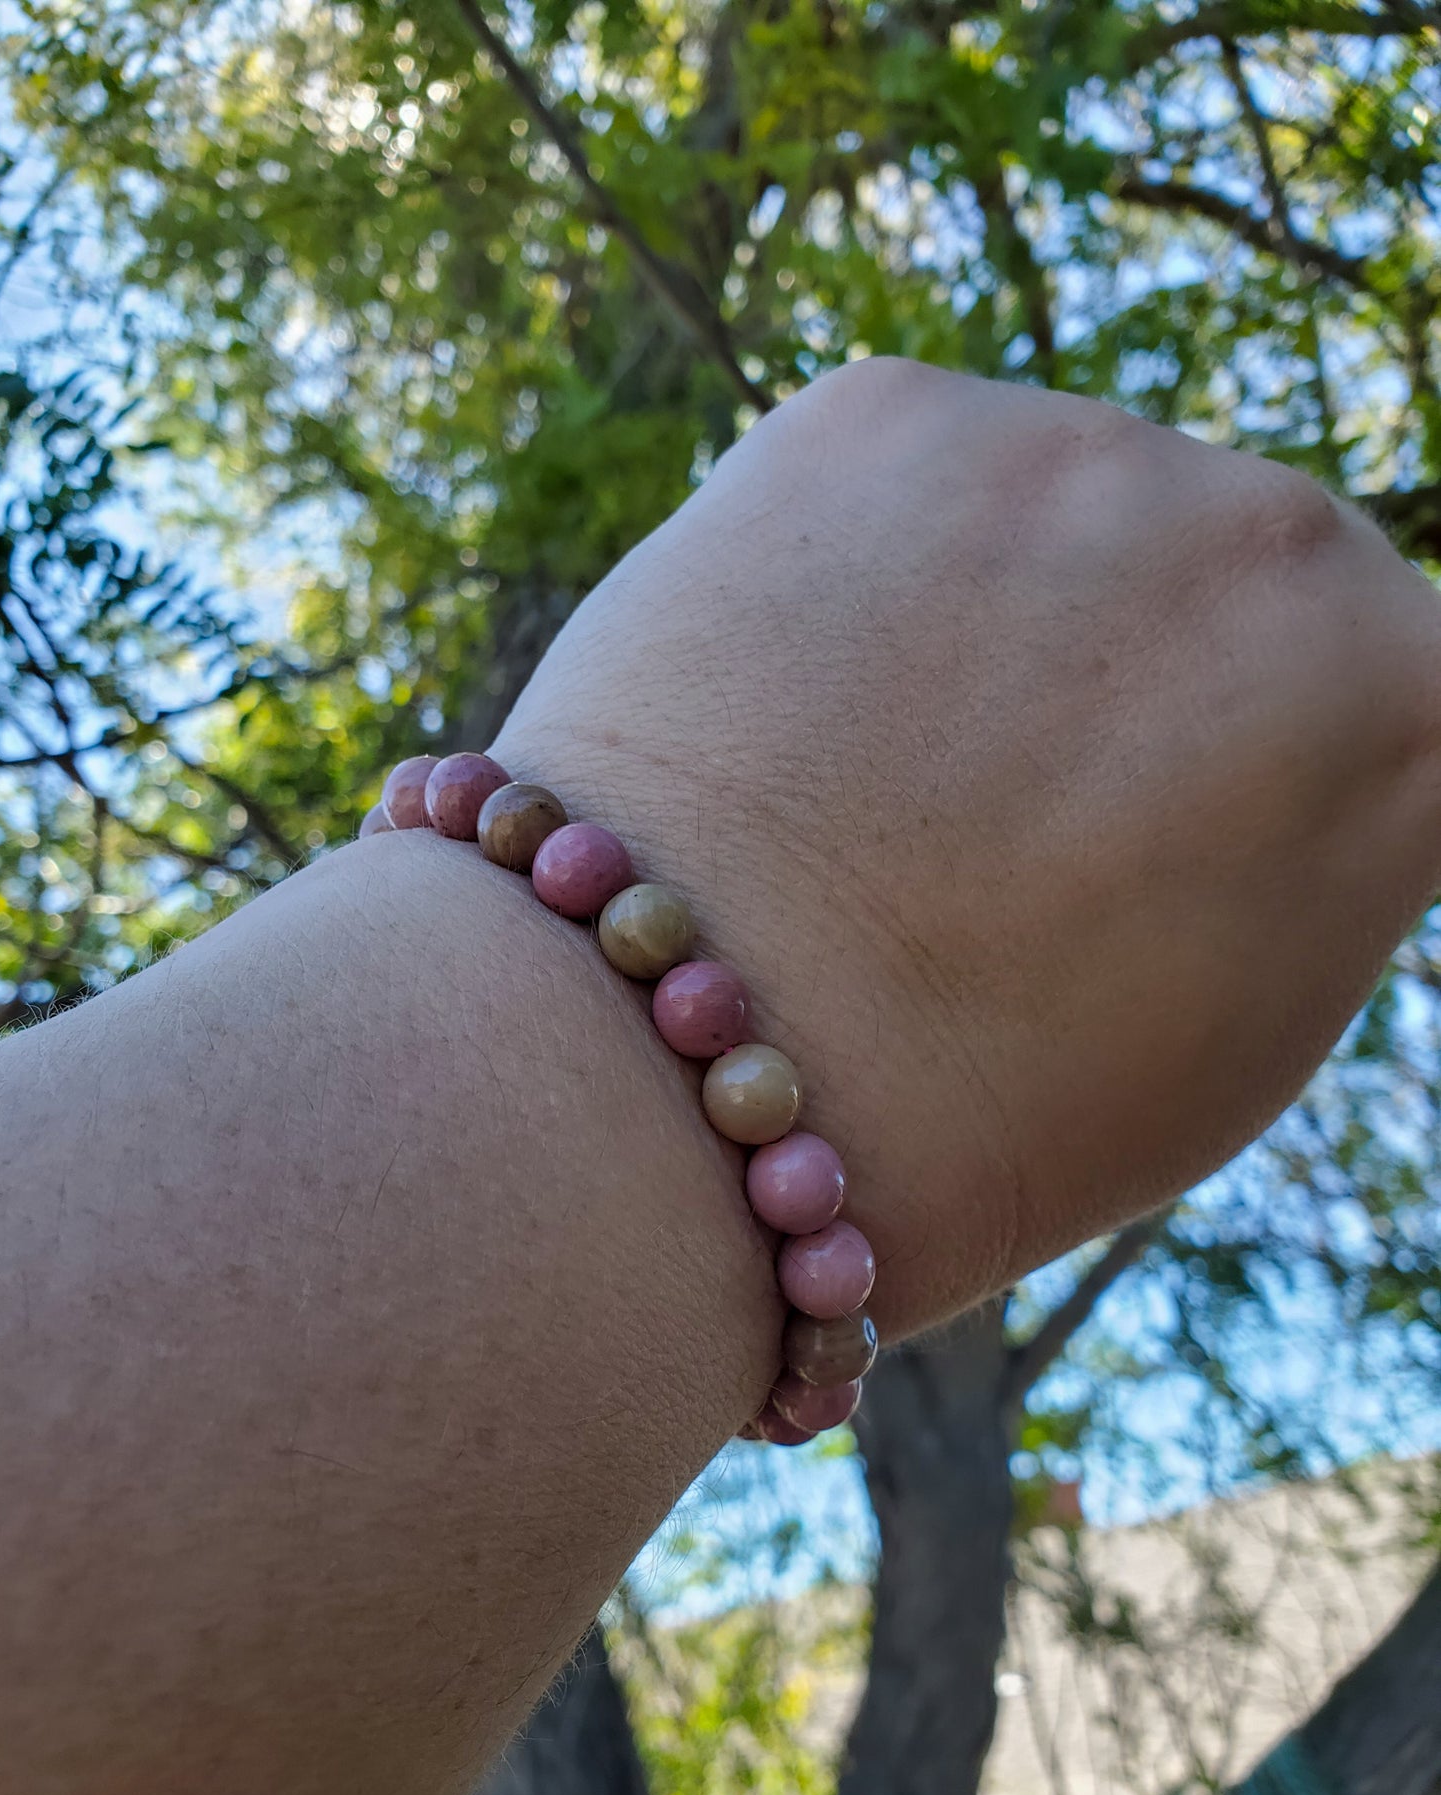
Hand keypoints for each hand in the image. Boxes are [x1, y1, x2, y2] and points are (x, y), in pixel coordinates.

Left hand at [494, 359, 1440, 1336]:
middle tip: (995, 816)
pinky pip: (897, 481)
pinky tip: (793, 702)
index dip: (1250, 759)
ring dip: (990, 614)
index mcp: (1412, 695)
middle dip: (1130, 671)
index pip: (1366, 677)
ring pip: (1051, 518)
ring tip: (870, 778)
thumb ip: (1312, 834)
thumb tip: (1279, 741)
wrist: (697, 1067)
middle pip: (1218, 575)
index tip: (1166, 820)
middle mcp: (1278, 532)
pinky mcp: (882, 411)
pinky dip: (848, 570)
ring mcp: (1076, 450)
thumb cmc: (988, 1110)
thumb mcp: (1246, 1016)